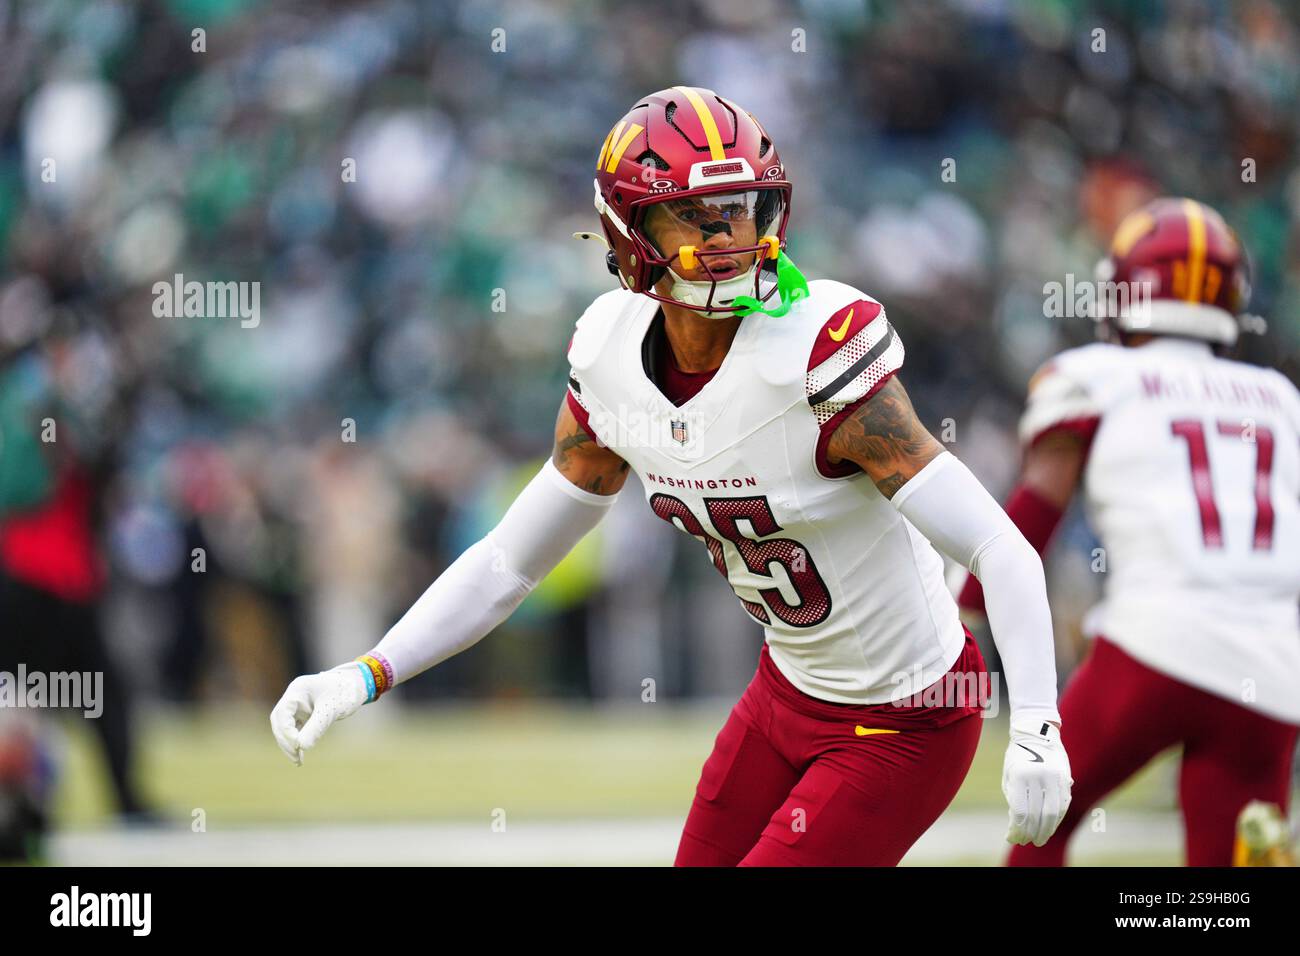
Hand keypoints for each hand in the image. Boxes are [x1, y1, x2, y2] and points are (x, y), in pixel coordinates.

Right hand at [269, 664, 369, 764]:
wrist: (358, 685)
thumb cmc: (345, 691)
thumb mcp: (332, 710)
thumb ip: (316, 727)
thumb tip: (301, 747)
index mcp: (298, 690)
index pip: (282, 713)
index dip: (286, 731)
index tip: (297, 745)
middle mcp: (294, 697)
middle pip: (280, 721)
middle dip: (286, 740)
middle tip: (295, 756)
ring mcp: (298, 706)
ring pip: (286, 727)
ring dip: (290, 744)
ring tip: (298, 761)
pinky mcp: (304, 714)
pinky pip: (296, 729)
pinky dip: (298, 741)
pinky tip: (301, 755)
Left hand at [1002, 715, 1071, 845]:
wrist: (1035, 733)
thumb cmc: (1017, 757)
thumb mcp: (1009, 775)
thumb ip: (1013, 798)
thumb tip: (1018, 826)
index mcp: (1019, 775)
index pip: (1020, 811)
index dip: (1018, 829)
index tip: (1014, 838)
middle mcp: (1038, 776)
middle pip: (1037, 814)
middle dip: (1032, 832)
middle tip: (1028, 842)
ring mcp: (1054, 776)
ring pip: (1053, 812)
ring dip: (1047, 829)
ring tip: (1040, 838)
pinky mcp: (1065, 778)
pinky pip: (1063, 804)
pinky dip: (1057, 818)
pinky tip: (1051, 826)